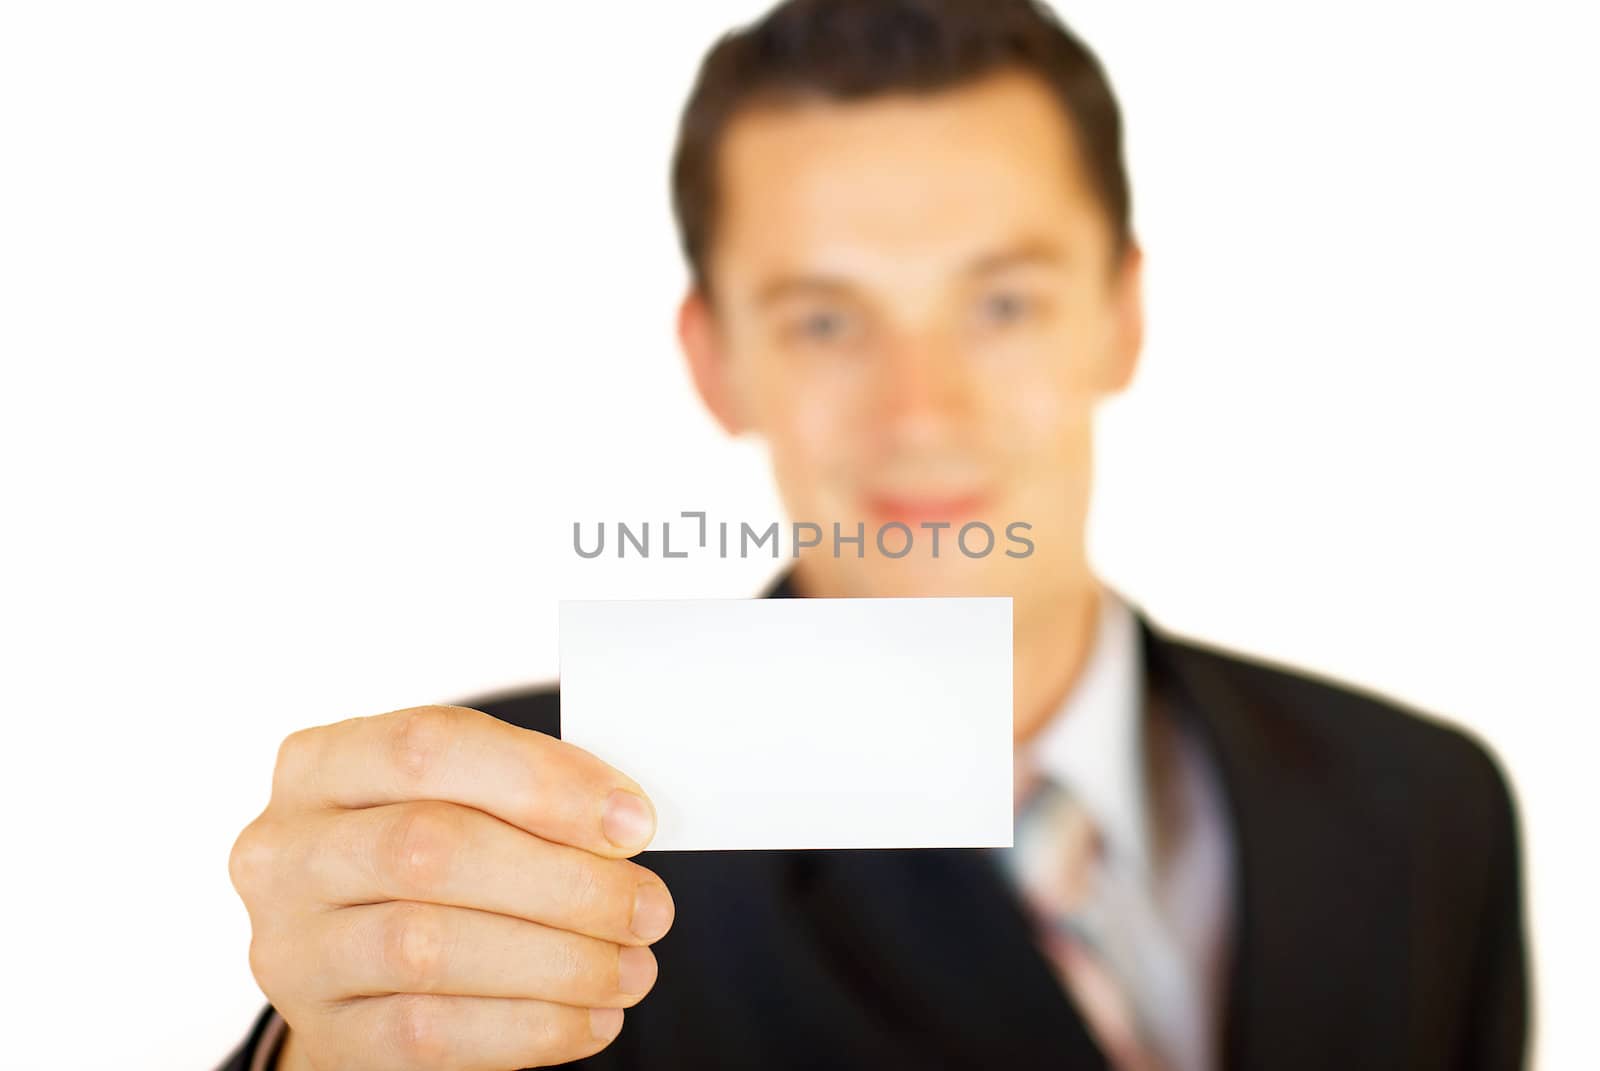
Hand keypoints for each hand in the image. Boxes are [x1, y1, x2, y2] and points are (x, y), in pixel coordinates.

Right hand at [229, 705, 673, 1069]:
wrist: (355, 964)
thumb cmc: (430, 857)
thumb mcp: (459, 801)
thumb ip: (522, 794)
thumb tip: (621, 820)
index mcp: (322, 763)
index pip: (428, 746)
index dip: (542, 781)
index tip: (633, 821)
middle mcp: (285, 850)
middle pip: (429, 849)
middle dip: (562, 881)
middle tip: (648, 907)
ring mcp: (292, 947)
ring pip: (428, 948)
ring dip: (555, 962)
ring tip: (631, 968)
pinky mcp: (322, 1032)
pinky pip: (428, 1035)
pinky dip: (527, 1028)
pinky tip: (590, 1019)